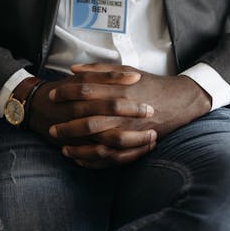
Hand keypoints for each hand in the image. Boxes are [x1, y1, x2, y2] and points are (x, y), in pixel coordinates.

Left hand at [48, 64, 211, 167]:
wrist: (177, 100)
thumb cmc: (148, 83)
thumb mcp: (125, 69)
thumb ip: (98, 69)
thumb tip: (74, 69)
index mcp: (118, 89)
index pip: (85, 91)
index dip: (66, 94)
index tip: (53, 97)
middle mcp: (122, 110)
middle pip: (88, 119)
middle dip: (67, 125)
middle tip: (52, 129)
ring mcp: (130, 129)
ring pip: (98, 143)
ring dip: (79, 147)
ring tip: (63, 148)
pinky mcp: (136, 143)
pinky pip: (112, 157)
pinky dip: (94, 160)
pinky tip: (81, 159)